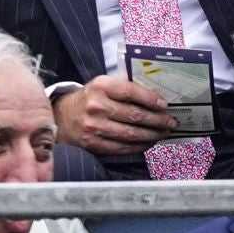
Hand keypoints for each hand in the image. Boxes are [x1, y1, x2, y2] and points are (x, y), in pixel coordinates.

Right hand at [53, 78, 178, 155]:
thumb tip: (156, 97)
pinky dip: (139, 146)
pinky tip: (148, 142)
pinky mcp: (93, 143)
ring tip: (164, 133)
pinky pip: (122, 147)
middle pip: (134, 115)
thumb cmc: (90, 99)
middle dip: (158, 120)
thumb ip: (125, 87)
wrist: (62, 117)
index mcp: (100, 87)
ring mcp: (94, 127)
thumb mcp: (103, 85)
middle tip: (171, 122)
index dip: (150, 99)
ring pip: (131, 134)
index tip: (165, 105)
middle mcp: (96, 106)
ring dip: (152, 135)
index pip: (130, 92)